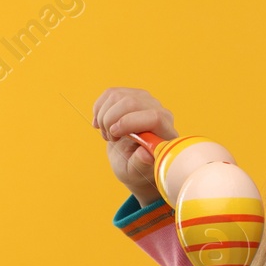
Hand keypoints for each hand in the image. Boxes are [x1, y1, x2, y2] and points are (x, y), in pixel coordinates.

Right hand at [92, 87, 179, 204]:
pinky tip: (100, 123)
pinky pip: (110, 93)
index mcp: (165, 132)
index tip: (114, 134)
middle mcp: (159, 111)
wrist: (131, 159)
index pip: (154, 117)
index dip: (130, 122)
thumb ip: (142, 164)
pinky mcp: (131, 96)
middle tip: (110, 138)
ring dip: (104, 116)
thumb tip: (146, 154)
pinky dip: (99, 108)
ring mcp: (145, 101)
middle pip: (132, 102)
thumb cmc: (137, 168)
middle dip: (112, 120)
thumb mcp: (136, 172)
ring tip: (108, 133)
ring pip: (118, 96)